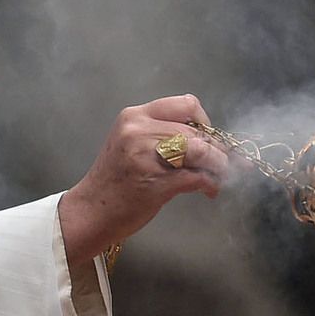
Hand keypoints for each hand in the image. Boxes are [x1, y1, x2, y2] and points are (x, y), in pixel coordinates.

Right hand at [58, 94, 232, 264]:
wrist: (91, 210)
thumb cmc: (114, 181)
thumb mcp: (131, 145)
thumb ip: (163, 135)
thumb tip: (210, 140)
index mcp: (134, 117)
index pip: (186, 105)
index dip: (205, 122)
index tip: (210, 139)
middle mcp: (139, 131)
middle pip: (197, 131)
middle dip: (217, 149)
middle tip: (223, 163)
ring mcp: (147, 156)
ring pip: (202, 151)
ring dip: (219, 166)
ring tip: (219, 176)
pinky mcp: (157, 182)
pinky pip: (198, 177)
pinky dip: (211, 184)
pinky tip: (210, 190)